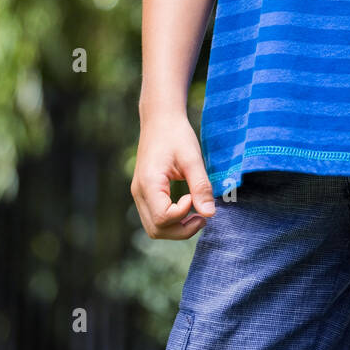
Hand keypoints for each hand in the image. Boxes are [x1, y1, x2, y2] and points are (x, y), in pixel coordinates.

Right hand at [132, 112, 216, 238]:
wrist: (160, 119)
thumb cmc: (176, 135)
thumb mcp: (192, 158)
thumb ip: (201, 186)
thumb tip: (210, 214)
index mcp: (149, 183)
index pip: (162, 218)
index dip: (182, 214)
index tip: (194, 196)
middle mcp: (139, 192)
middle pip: (156, 229)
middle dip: (181, 230)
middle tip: (203, 218)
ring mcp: (139, 194)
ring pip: (154, 227)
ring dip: (176, 228)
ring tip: (197, 215)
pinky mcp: (144, 193)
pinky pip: (154, 217)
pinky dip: (171, 220)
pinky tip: (188, 206)